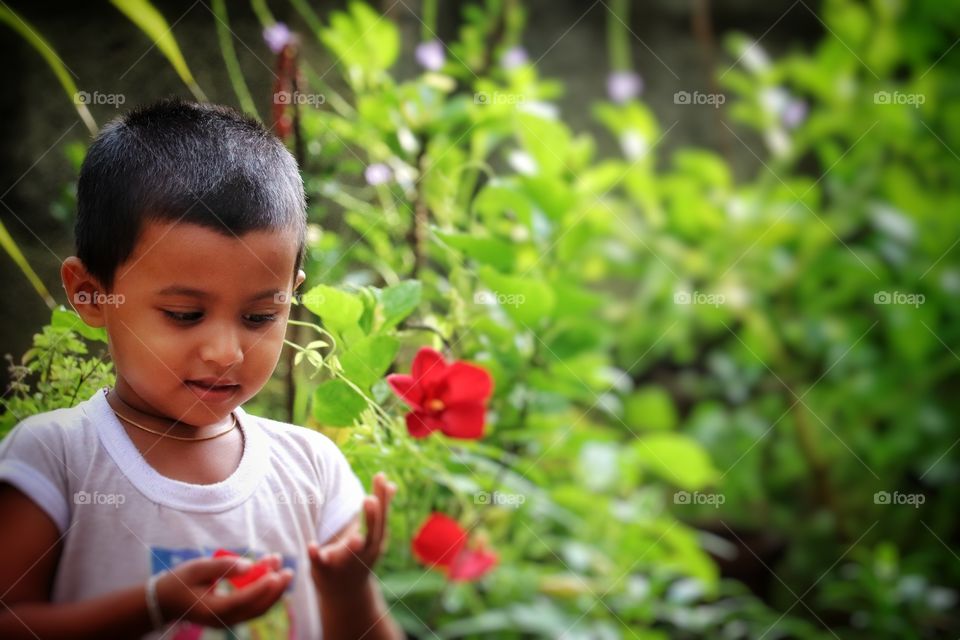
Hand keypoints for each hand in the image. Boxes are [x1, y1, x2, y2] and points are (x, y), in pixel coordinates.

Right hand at [155, 553, 292, 627]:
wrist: (165, 601)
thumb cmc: (180, 581)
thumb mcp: (198, 568)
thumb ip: (224, 566)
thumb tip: (250, 566)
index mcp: (212, 609)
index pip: (242, 600)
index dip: (260, 588)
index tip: (276, 574)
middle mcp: (223, 619)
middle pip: (256, 608)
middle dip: (275, 589)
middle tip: (288, 570)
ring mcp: (228, 619)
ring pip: (258, 608)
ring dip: (273, 589)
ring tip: (282, 567)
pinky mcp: (231, 615)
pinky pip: (253, 606)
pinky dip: (264, 591)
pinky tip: (270, 573)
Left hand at [309, 472, 397, 597]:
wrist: (346, 595)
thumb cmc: (359, 556)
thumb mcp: (373, 534)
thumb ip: (380, 509)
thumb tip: (391, 483)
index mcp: (376, 539)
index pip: (381, 515)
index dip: (382, 497)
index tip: (380, 476)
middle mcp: (365, 551)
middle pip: (371, 533)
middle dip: (371, 518)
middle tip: (369, 499)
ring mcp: (347, 563)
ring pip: (352, 554)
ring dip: (354, 545)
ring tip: (355, 536)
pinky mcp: (326, 572)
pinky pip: (321, 564)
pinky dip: (317, 556)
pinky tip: (311, 545)